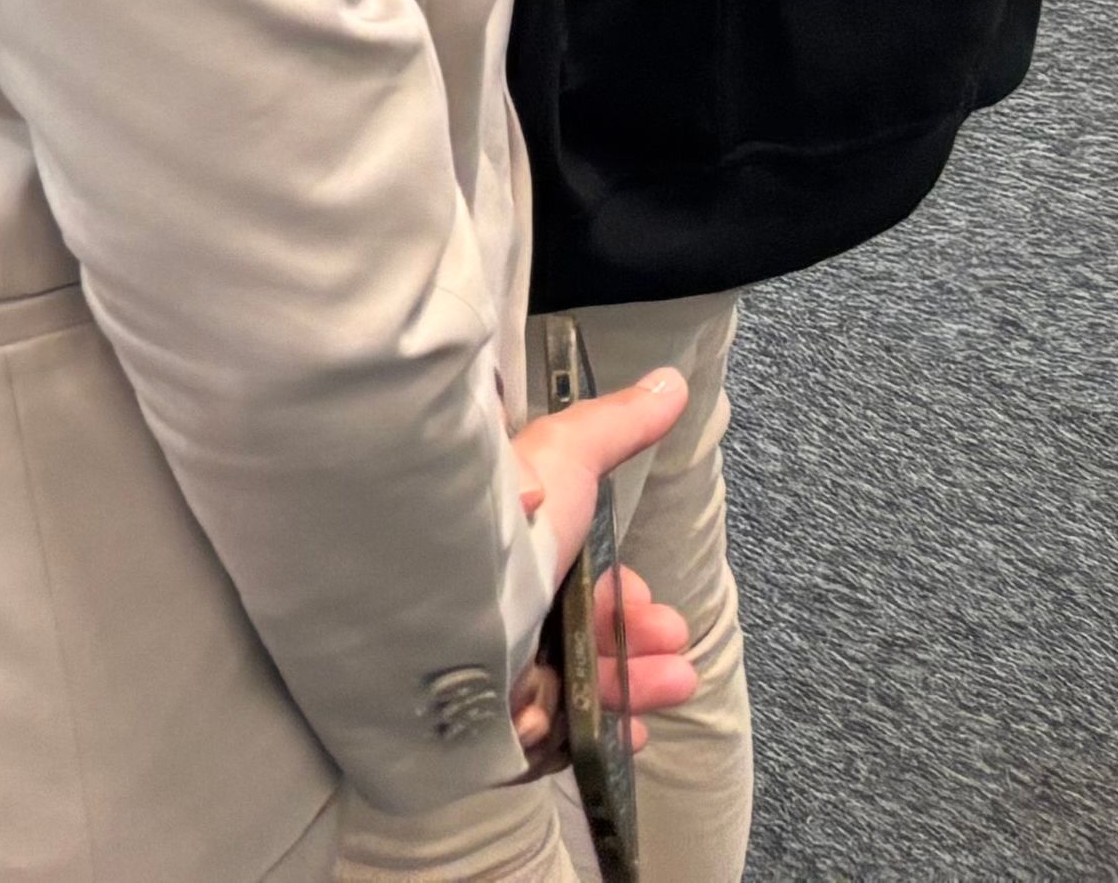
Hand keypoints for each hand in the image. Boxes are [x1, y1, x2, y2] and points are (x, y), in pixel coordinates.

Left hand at [504, 369, 703, 753]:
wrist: (443, 601)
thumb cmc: (505, 525)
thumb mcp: (563, 457)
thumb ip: (615, 424)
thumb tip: (672, 379)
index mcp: (508, 558)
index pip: (572, 585)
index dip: (621, 595)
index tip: (652, 600)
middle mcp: (494, 613)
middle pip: (579, 639)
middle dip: (640, 642)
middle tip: (674, 646)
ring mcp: (490, 674)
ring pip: (575, 689)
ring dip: (635, 686)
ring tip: (673, 683)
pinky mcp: (487, 728)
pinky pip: (550, 739)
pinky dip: (599, 736)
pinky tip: (632, 733)